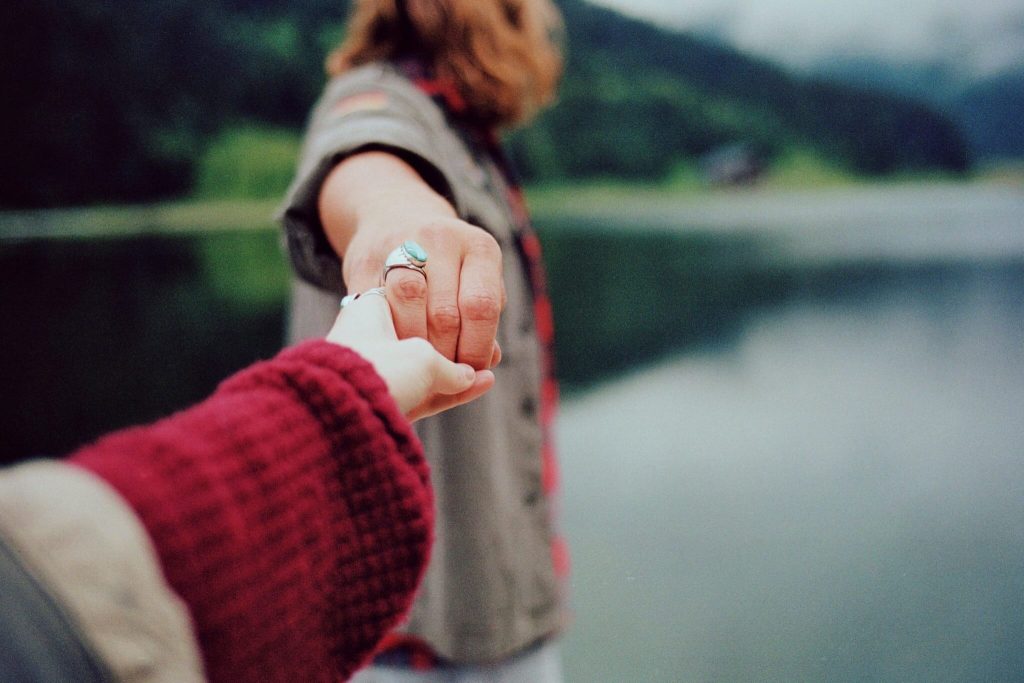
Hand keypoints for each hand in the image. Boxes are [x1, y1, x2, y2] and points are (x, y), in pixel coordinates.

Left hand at [326, 290, 494, 421]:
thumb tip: (470, 375)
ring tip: (489, 370)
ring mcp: (380, 372)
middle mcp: (372, 337)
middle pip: (425, 334)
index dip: (447, 305)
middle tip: (484, 349)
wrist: (339, 418)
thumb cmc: (376, 370)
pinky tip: (483, 383)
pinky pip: (427, 393)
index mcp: (370, 309)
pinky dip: (454, 391)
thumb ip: (450, 364)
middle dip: (456, 343)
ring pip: (427, 368)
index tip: (469, 315)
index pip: (416, 296)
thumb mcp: (421, 357)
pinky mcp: (388, 405)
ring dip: (459, 369)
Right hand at [343, 216, 504, 370]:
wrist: (397, 218)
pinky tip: (390, 344)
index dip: (476, 348)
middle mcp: (441, 238)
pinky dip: (383, 331)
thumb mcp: (476, 280)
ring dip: (412, 344)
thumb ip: (483, 320)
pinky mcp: (364, 259)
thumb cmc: (449, 266)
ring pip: (407, 302)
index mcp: (479, 247)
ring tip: (417, 360)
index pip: (481, 307)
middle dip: (445, 353)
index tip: (470, 371)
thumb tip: (486, 363)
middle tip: (442, 373)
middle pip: (444, 312)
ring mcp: (399, 243)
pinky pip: (373, 304)